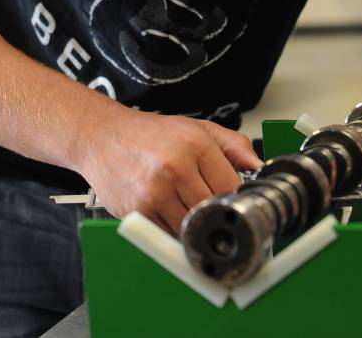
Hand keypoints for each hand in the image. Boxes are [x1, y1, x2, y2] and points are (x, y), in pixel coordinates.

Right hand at [77, 111, 261, 235]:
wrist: (101, 136)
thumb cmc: (149, 134)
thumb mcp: (195, 127)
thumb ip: (232, 144)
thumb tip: (259, 166)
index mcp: (194, 145)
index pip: (232, 187)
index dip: (235, 198)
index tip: (234, 201)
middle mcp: (174, 168)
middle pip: (212, 210)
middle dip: (213, 212)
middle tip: (210, 207)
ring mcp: (154, 192)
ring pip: (190, 227)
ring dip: (192, 225)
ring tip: (184, 206)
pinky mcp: (136, 212)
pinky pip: (166, 234)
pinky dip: (170, 230)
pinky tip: (165, 211)